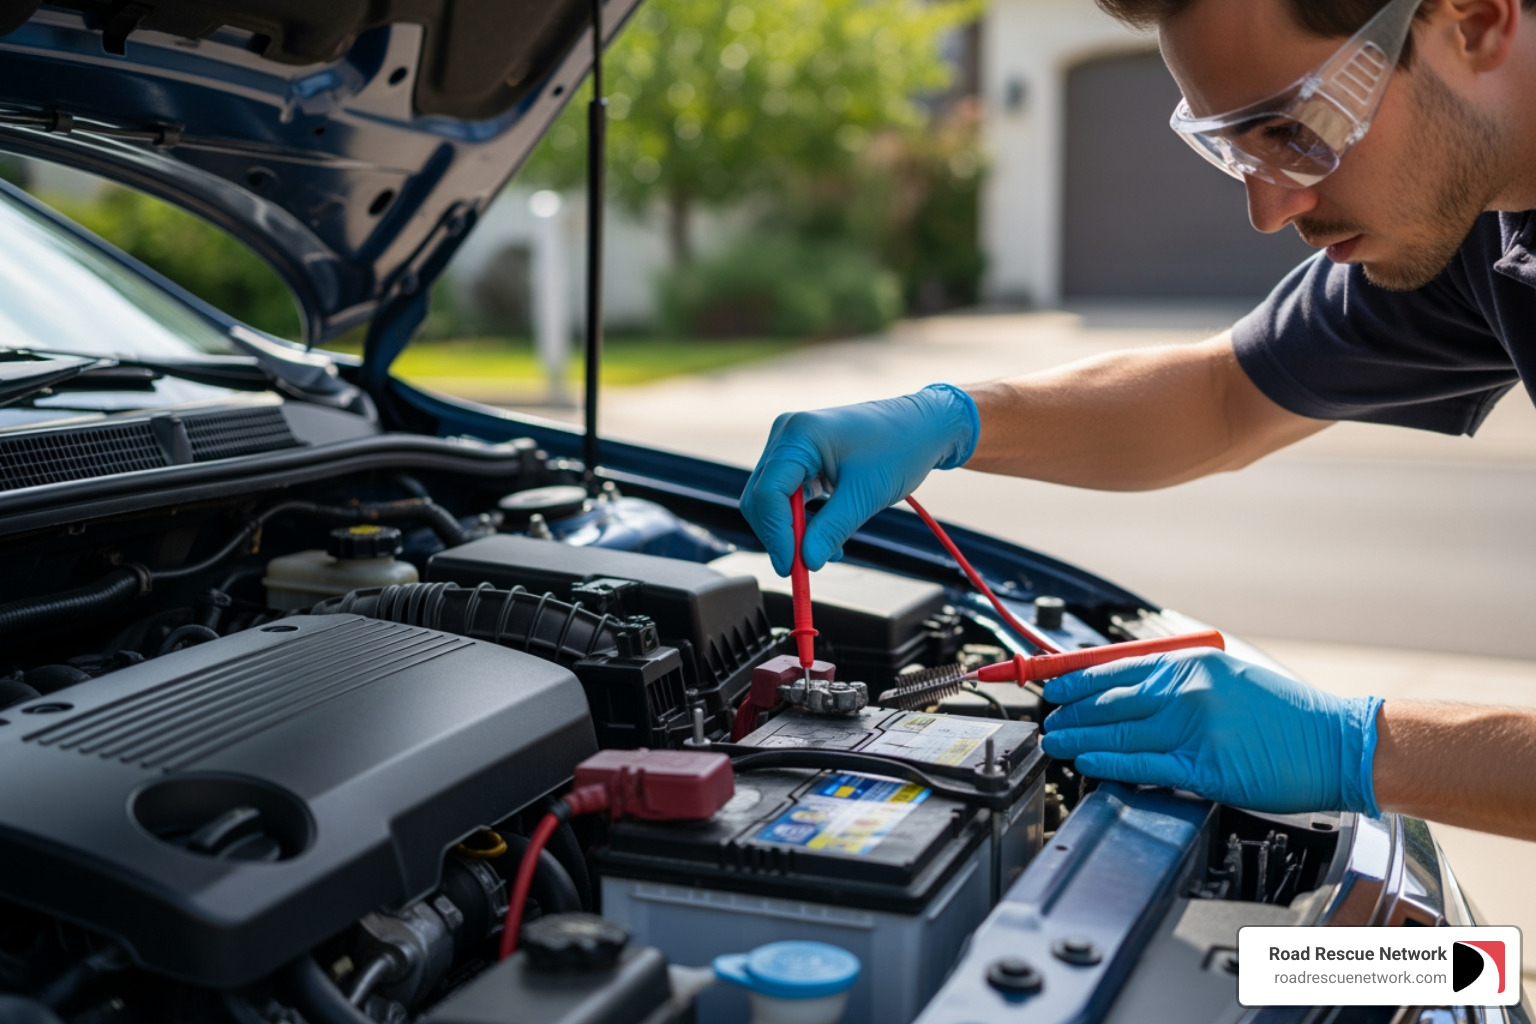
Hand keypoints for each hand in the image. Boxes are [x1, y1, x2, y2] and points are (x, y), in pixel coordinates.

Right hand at [740, 384, 978, 573]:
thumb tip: (806, 561)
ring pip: (771, 500)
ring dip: (791, 530)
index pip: (768, 492)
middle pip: (762, 497)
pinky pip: (787, 495)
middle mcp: (787, 435)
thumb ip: (831, 529)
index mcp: (799, 435)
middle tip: (802, 567)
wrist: (923, 428)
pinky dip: (800, 521)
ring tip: (820, 552)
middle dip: (779, 534)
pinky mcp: (802, 458)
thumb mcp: (866, 494)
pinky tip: (823, 538)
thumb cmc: (901, 447)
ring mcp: (792, 445)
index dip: (776, 533)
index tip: (791, 566)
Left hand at [1041, 649, 1382, 814]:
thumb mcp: (1228, 677)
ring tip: (1054, 741)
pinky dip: (1108, 760)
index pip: (1116, 667)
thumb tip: (1131, 690)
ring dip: (1077, 736)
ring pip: (1118, 730)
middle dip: (1069, 711)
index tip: (1052, 687)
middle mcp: (1188, 690)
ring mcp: (1195, 728)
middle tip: (1047, 719)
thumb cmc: (1287, 715)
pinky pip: (1143, 763)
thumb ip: (1180, 682)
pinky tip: (1086, 760)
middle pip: (1108, 699)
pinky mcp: (1205, 767)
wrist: (1338, 743)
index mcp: (1191, 664)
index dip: (1076, 679)